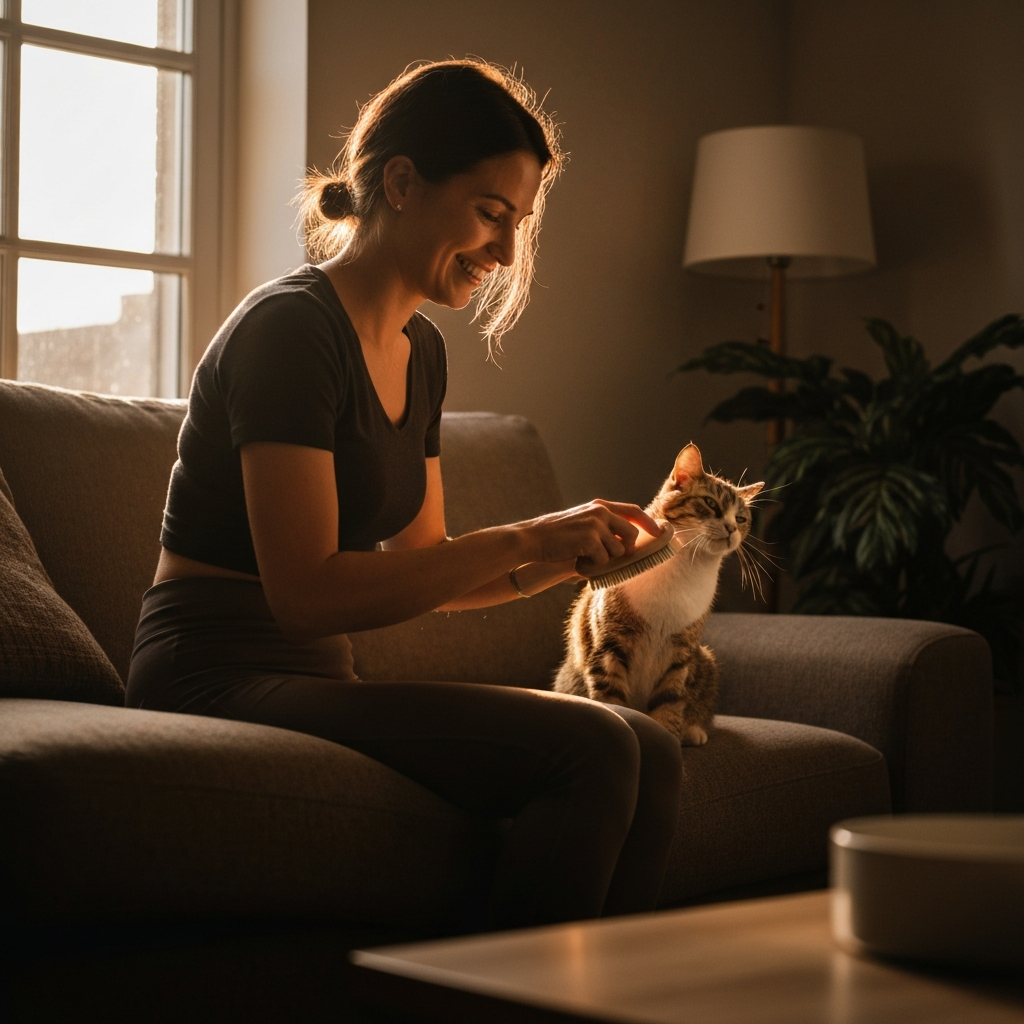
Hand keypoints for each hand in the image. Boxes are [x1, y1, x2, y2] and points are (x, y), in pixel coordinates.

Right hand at [517, 500, 660, 567]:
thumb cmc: (555, 535)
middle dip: (625, 549)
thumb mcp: (581, 522)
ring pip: (617, 550)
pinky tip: (578, 560)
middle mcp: (600, 511)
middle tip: (610, 556)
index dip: (648, 522)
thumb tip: (625, 545)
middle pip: (630, 533)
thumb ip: (602, 528)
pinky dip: (592, 565)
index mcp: (599, 506)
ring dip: (604, 559)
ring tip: (584, 556)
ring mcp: (595, 524)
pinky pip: (602, 559)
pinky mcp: (589, 539)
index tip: (659, 531)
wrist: (532, 538)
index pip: (632, 510)